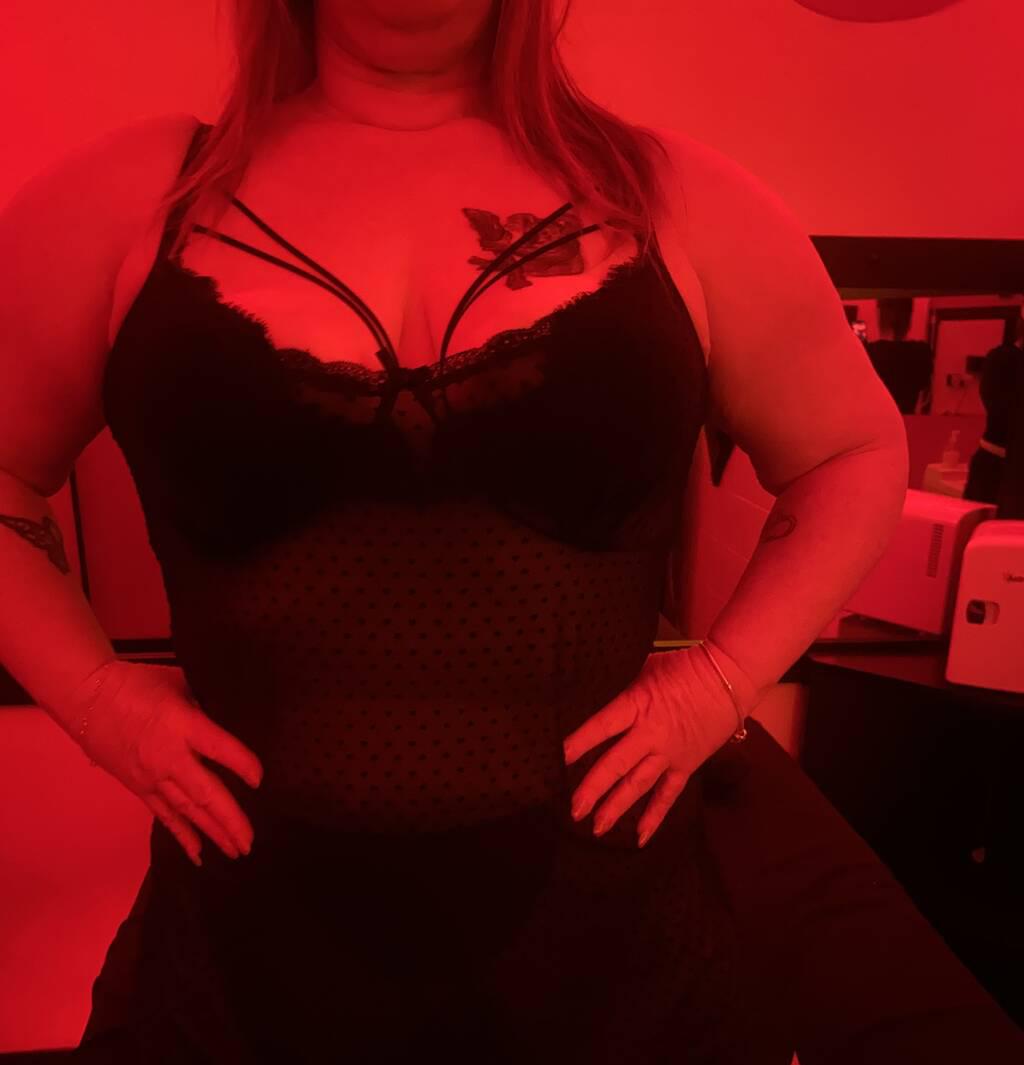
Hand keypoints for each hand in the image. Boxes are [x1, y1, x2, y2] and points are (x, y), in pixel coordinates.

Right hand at [65, 660, 263, 866]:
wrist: (87, 697)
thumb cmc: (137, 683)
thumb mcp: (179, 683)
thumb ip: (204, 704)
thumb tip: (225, 716)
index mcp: (183, 725)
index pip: (220, 749)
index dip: (242, 764)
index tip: (260, 780)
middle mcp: (170, 758)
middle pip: (205, 794)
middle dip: (230, 820)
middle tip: (250, 842)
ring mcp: (152, 777)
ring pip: (187, 811)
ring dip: (213, 833)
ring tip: (236, 851)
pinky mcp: (138, 788)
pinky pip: (164, 815)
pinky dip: (182, 835)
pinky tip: (198, 853)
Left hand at [562, 646, 742, 846]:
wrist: (729, 678)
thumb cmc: (685, 666)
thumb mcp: (647, 667)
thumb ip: (623, 686)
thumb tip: (598, 688)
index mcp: (637, 705)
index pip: (602, 726)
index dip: (579, 742)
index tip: (557, 759)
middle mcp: (651, 734)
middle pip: (616, 764)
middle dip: (593, 788)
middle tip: (573, 809)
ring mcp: (669, 753)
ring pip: (639, 785)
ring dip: (617, 807)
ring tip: (597, 828)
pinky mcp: (686, 765)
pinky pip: (668, 795)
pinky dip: (655, 816)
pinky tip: (640, 837)